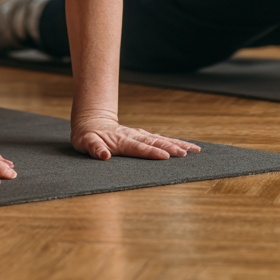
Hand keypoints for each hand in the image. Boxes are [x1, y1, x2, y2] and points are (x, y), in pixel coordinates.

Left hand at [71, 114, 200, 160]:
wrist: (92, 122)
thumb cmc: (87, 136)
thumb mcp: (85, 143)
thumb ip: (95, 149)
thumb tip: (104, 155)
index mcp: (121, 140)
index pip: (139, 148)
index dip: (152, 153)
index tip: (166, 157)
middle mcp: (134, 136)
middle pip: (155, 142)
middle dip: (171, 148)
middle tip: (186, 154)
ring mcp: (139, 135)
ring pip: (161, 139)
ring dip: (177, 144)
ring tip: (194, 150)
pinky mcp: (143, 137)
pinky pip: (160, 139)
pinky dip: (174, 142)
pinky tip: (186, 147)